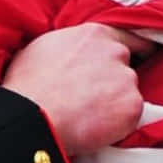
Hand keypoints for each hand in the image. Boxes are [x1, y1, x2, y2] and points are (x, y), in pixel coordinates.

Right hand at [2, 23, 151, 155]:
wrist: (30, 116)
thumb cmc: (27, 85)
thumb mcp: (45, 47)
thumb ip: (70, 45)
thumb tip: (70, 52)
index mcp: (95, 34)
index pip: (129, 38)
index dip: (132, 51)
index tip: (135, 60)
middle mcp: (115, 52)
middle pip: (127, 66)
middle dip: (115, 81)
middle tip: (93, 98)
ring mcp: (126, 79)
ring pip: (128, 92)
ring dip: (116, 103)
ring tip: (89, 116)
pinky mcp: (132, 106)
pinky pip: (130, 116)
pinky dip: (118, 124)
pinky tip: (96, 128)